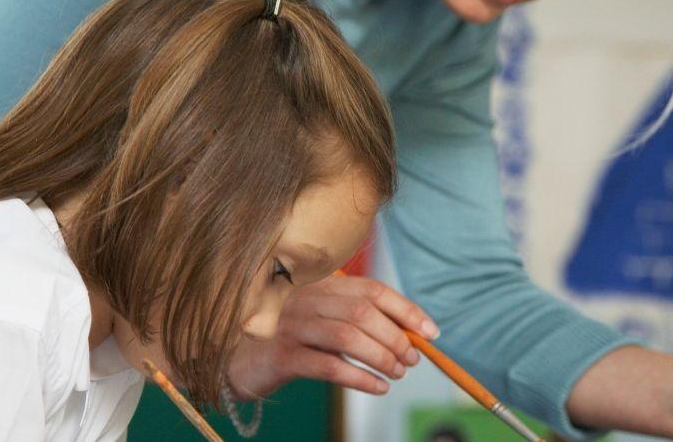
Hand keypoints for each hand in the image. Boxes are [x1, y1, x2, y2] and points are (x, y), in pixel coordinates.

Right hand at [227, 275, 439, 397]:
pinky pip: (329, 367)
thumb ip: (360, 321)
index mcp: (321, 285)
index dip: (405, 310)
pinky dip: (360, 378)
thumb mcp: (326, 322)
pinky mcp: (283, 355)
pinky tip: (378, 387)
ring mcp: (291, 326)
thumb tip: (412, 336)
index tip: (431, 332)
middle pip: (362, 312)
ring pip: (347, 337)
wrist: (241, 361)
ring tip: (397, 373)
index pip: (372, 289)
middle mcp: (306, 299)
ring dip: (381, 357)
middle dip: (396, 338)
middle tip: (411, 360)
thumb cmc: (293, 341)